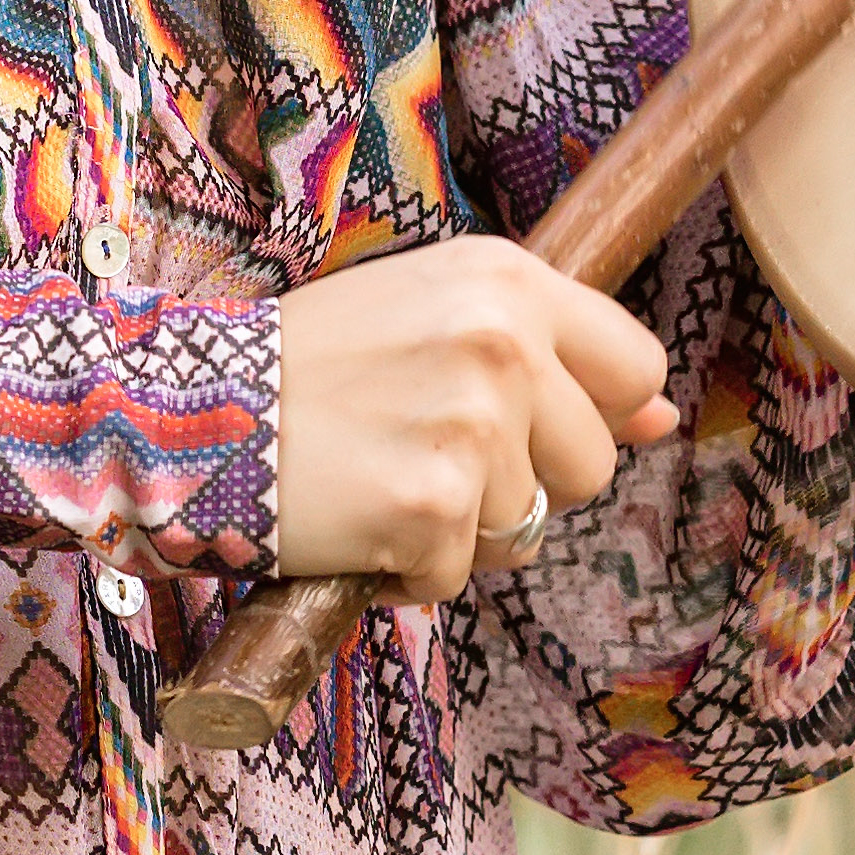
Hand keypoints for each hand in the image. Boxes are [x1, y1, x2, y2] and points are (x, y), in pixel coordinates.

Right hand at [270, 238, 680, 601]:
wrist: (192, 412)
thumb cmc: (314, 365)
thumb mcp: (437, 316)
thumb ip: (550, 354)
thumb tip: (662, 419)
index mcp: (508, 279)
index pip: (635, 366)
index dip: (599, 415)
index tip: (538, 430)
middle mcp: (502, 340)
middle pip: (590, 463)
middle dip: (523, 482)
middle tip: (427, 452)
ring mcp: (471, 425)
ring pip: (526, 528)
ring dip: (461, 529)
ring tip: (383, 477)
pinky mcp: (432, 507)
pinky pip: (458, 576)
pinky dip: (409, 571)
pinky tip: (356, 519)